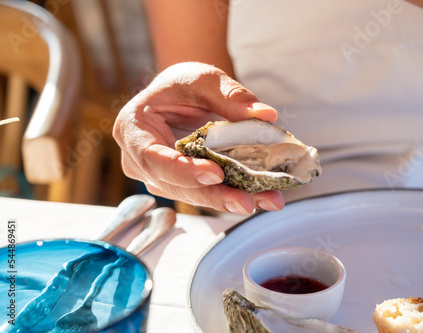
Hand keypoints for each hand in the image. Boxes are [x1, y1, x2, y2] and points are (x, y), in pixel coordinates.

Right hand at [113, 62, 284, 213]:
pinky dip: (235, 193)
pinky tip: (263, 196)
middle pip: (175, 185)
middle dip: (214, 195)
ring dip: (230, 199)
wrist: (182, 96)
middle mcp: (141, 160)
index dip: (183, 170)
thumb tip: (266, 115)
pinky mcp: (183, 184)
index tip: (215, 173)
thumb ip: (230, 96)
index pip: (153, 157)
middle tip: (247, 201)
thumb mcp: (203, 79)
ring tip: (268, 199)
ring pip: (194, 195)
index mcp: (133, 129)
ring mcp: (161, 176)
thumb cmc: (183, 85)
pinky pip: (207, 192)